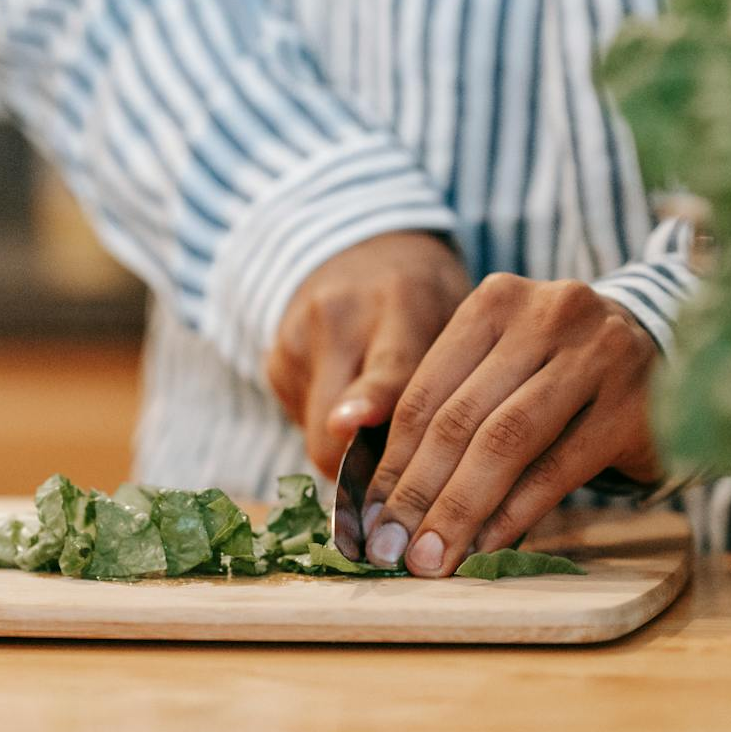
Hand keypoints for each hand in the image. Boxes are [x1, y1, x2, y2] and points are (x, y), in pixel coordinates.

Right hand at [266, 232, 469, 477]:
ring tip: (379, 411)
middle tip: (405, 479)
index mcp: (401, 301)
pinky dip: (331, 426)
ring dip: (350, 447)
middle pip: (333, 421)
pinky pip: (303, 423)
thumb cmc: (427, 300)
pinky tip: (350, 393)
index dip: (368, 400)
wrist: (363, 252)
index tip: (350, 425)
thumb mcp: (457, 319)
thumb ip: (451, 381)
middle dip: (366, 465)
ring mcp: (296, 338)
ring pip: (317, 435)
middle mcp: (338, 316)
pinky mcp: (273, 361)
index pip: (386, 365)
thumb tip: (446, 469)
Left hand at [361, 274, 661, 575]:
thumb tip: (383, 502)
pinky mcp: (633, 405)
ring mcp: (597, 356)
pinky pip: (558, 468)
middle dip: (417, 494)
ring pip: (506, 444)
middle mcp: (546, 316)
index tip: (367, 520)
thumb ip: (448, 411)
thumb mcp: (502, 366)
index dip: (390, 463)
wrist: (670, 352)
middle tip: (391, 551)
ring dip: (460, 511)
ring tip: (431, 558)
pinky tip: (487, 546)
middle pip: (460, 419)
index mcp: (494, 301)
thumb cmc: (560, 372)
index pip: (424, 393)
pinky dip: (515, 512)